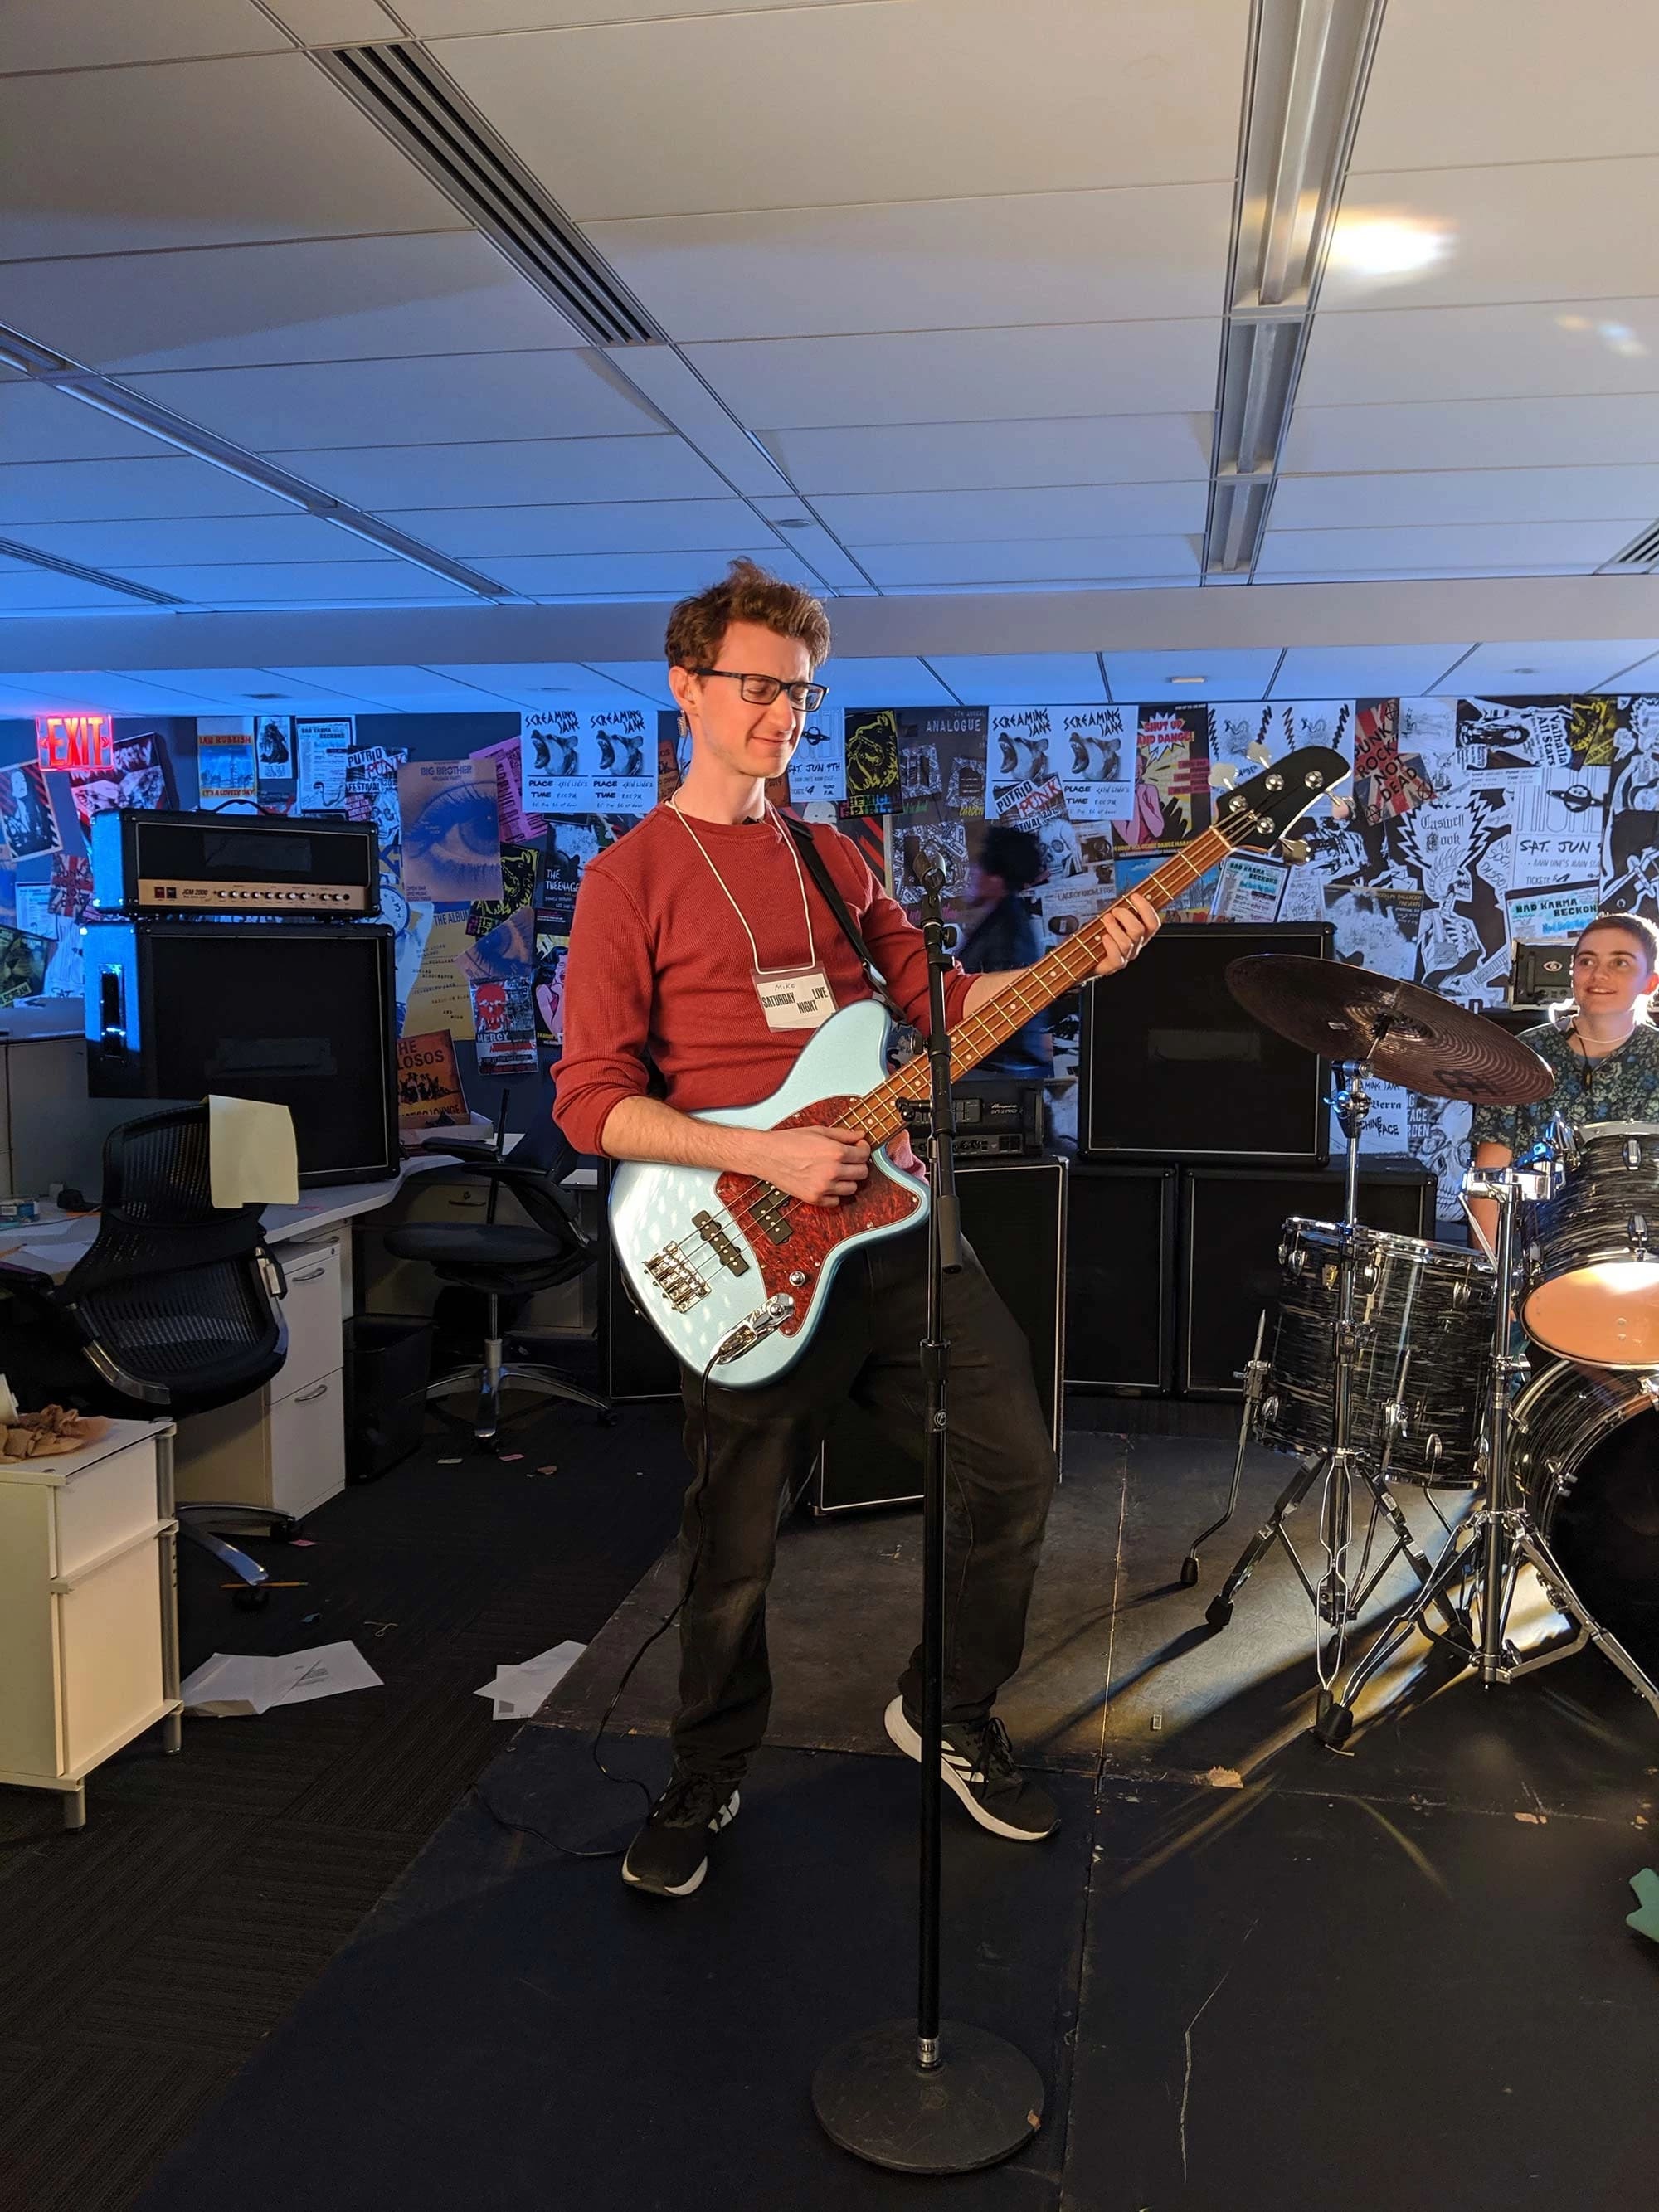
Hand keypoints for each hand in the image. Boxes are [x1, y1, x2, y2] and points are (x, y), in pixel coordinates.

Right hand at [753, 1125, 870, 1206]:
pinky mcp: (814, 1198)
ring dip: (848, 1180)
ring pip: (852, 1189)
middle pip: (862, 1173)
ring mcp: (823, 1186)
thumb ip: (843, 1134)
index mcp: (835, 1152)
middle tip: (850, 1160)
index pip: (864, 1155)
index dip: (863, 1150)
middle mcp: (832, 1171)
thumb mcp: (818, 1131)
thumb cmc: (788, 1142)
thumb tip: (859, 1135)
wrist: (767, 1155)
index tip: (859, 1149)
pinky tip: (828, 1183)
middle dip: (858, 1165)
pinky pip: (836, 1201)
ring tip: (838, 1172)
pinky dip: (835, 1194)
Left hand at [1093, 890, 1159, 977]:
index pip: (1153, 923)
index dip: (1146, 908)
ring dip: (1114, 928)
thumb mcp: (1116, 920)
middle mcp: (1136, 945)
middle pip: (1139, 930)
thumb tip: (1129, 894)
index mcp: (1142, 934)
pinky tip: (1104, 937)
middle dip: (1125, 916)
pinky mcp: (1114, 965)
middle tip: (1114, 910)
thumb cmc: (1103, 935)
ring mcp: (1126, 956)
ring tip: (1105, 920)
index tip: (1134, 896)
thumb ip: (1124, 910)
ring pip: (1126, 942)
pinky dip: (1110, 944)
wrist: (1091, 957)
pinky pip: (1116, 956)